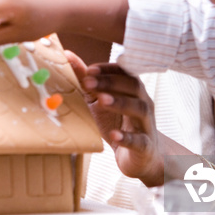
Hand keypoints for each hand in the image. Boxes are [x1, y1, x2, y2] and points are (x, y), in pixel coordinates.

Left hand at [81, 63, 163, 185]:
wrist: (140, 157)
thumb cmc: (118, 123)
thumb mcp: (100, 101)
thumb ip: (88, 82)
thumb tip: (68, 58)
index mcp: (133, 90)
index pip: (125, 72)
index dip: (108, 69)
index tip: (90, 69)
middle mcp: (143, 102)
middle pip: (133, 86)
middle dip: (110, 82)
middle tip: (88, 82)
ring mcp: (146, 124)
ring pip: (139, 109)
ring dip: (120, 103)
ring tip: (102, 100)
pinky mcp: (145, 146)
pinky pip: (139, 141)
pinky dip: (127, 137)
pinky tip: (114, 135)